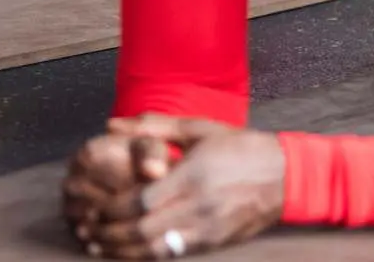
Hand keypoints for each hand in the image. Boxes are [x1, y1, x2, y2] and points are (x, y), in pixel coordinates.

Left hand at [78, 116, 284, 257]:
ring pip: (158, 249)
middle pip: (144, 230)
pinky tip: (130, 253)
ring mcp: (209, 229)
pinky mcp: (216, 242)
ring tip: (99, 248)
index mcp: (192, 176)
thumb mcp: (198, 129)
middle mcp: (199, 206)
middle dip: (110, 234)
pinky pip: (176, 254)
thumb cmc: (240, 148)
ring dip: (124, 252)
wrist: (286, 176)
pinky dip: (149, 255)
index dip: (112, 210)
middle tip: (87, 233)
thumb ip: (153, 127)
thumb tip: (112, 125)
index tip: (93, 209)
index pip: (141, 201)